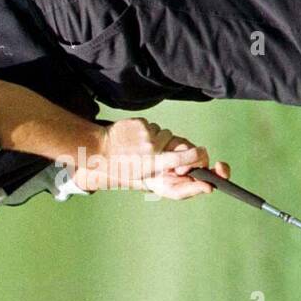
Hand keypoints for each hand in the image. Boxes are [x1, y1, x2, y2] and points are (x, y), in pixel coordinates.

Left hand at [71, 118, 203, 191]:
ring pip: (164, 133)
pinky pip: (152, 126)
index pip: (183, 158)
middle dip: (172, 147)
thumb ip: (169, 176)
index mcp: (153, 163)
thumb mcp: (145, 178)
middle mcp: (151, 147)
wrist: (99, 149)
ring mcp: (145, 132)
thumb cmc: (122, 168)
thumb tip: (196, 177)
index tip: (201, 154)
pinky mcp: (140, 122)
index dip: (197, 156)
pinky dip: (147, 132)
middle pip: (176, 142)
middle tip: (158, 154)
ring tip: (143, 147)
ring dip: (159, 139)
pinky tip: (135, 139)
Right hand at [144, 138, 231, 199]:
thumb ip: (191, 190)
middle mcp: (196, 161)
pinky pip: (177, 141)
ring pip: (190, 147)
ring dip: (178, 156)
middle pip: (203, 156)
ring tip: (166, 165)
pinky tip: (161, 153)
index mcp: (199, 175)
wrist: (140, 170)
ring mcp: (186, 149)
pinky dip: (169, 147)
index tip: (220, 167)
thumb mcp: (174, 191)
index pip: (218, 172)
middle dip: (193, 161)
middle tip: (179, 171)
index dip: (222, 170)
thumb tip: (209, 188)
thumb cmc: (160, 184)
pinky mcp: (176, 140)